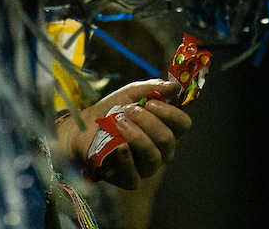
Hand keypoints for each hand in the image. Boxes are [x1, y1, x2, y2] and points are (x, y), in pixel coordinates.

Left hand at [55, 79, 190, 188]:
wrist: (85, 126)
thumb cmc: (113, 109)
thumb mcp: (132, 93)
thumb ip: (154, 88)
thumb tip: (176, 87)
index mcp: (166, 128)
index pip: (183, 124)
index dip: (171, 113)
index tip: (151, 102)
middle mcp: (161, 150)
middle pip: (167, 139)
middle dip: (147, 121)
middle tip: (129, 111)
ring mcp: (146, 166)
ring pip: (153, 156)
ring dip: (137, 136)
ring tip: (120, 123)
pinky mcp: (129, 180)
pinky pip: (135, 176)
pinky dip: (127, 159)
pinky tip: (119, 147)